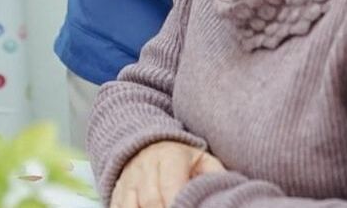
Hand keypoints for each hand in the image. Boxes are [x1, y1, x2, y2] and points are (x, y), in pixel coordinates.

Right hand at [111, 140, 225, 207]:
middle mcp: (145, 166)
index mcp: (169, 156)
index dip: (176, 204)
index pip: (171, 186)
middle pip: (151, 200)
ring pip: (131, 205)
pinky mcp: (117, 191)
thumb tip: (229, 194)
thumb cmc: (183, 159)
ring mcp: (128, 179)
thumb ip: (216, 176)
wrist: (148, 144)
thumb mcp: (202, 160)